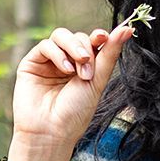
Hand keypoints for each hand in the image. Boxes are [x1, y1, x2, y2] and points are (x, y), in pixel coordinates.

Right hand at [10, 21, 136, 149]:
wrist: (51, 132)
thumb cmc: (75, 113)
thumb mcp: (97, 81)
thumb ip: (109, 54)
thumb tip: (127, 28)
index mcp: (84, 68)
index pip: (92, 43)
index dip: (99, 36)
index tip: (103, 37)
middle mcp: (67, 63)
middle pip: (78, 37)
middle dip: (86, 50)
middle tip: (87, 70)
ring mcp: (48, 62)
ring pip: (61, 35)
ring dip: (73, 48)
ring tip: (77, 71)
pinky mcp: (32, 63)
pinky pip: (45, 45)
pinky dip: (57, 53)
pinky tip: (64, 69)